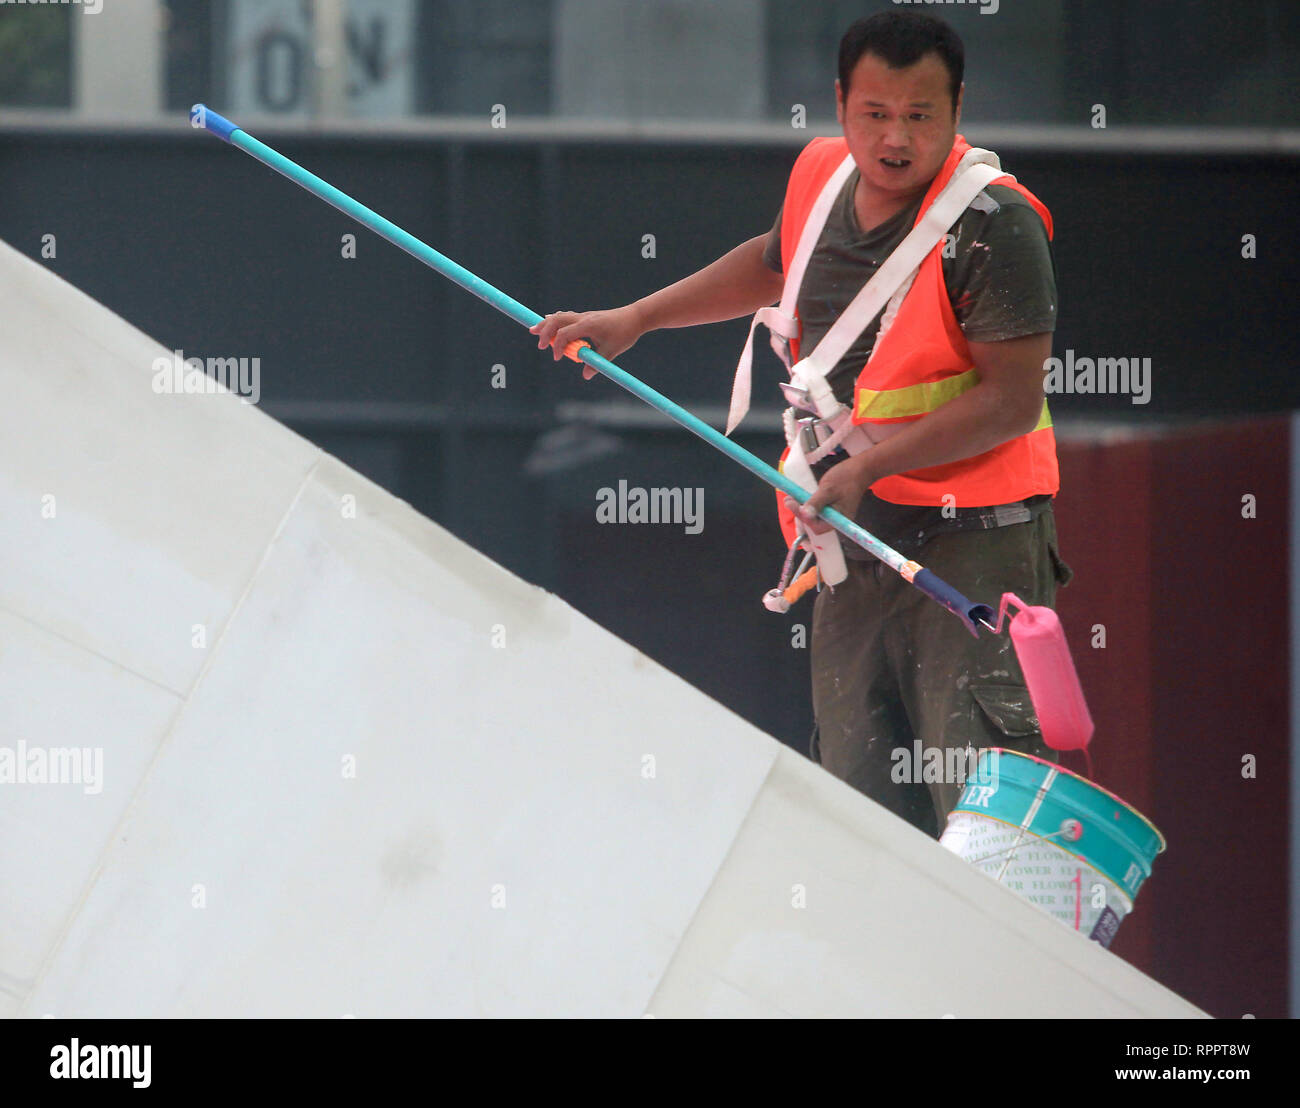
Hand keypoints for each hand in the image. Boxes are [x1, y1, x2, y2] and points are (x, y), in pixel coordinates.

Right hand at [529, 306, 644, 379]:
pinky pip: (566, 316)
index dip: (558, 346)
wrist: (635, 317)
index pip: (565, 334)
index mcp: (588, 325)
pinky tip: (549, 321)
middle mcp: (583, 318)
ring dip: (547, 324)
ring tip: (534, 330)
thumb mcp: (611, 351)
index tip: (558, 359)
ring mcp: (584, 316)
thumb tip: (586, 376)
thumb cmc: (624, 333)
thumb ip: (597, 363)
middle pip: (557, 320)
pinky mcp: (586, 317)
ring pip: (560, 316)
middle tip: (538, 344)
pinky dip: (556, 320)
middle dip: (545, 331)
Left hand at [784, 456, 874, 534]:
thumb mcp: (828, 489)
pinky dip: (807, 507)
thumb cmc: (846, 478)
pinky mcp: (830, 509)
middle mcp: (836, 522)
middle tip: (789, 502)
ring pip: (814, 520)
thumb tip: (805, 514)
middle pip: (814, 527)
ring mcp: (833, 516)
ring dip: (801, 512)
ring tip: (790, 500)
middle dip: (800, 517)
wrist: (860, 470)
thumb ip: (816, 503)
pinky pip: (817, 512)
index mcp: (838, 520)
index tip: (791, 503)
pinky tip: (799, 499)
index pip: (816, 528)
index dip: (803, 518)